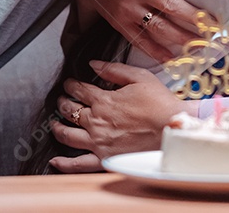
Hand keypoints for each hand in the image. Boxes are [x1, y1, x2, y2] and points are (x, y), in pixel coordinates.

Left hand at [49, 61, 194, 171]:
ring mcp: (98, 142)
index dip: (72, 85)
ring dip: (57, 127)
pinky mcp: (104, 159)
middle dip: (63, 103)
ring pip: (67, 135)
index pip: (80, 90)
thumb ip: (114, 69)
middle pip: (70, 111)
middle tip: (62, 100)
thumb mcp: (140, 77)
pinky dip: (63, 163)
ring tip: (55, 124)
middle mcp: (96, 122)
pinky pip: (78, 164)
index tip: (70, 83)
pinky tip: (55, 160)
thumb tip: (94, 64)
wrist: (173, 128)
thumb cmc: (160, 103)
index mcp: (104, 101)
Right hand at [73, 0, 217, 61]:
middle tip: (214, 27)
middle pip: (170, 6)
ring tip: (201, 46)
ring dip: (181, 38)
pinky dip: (155, 51)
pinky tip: (172, 58)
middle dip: (194, 17)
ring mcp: (131, 9)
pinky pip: (140, 40)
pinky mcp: (121, 24)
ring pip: (159, 27)